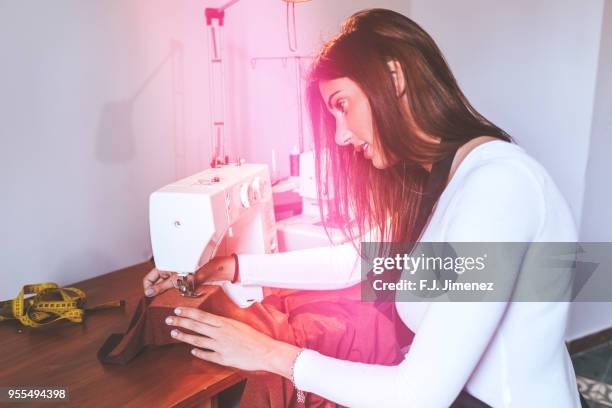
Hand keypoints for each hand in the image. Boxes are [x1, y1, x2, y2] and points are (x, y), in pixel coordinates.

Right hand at [143, 256, 235, 296]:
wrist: (206, 267)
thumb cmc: (190, 269)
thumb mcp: (174, 280)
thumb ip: (160, 287)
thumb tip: (148, 293)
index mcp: (161, 268)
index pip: (147, 280)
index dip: (148, 288)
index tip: (151, 297)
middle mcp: (165, 271)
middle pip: (156, 283)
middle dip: (157, 292)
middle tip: (160, 300)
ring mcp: (172, 275)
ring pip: (164, 286)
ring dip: (166, 292)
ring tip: (170, 298)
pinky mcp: (179, 279)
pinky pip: (172, 286)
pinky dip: (173, 291)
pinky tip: (177, 296)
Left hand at [165, 307, 300, 376]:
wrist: (266, 351)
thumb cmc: (255, 337)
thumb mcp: (239, 324)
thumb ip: (225, 324)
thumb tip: (213, 322)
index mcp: (225, 323)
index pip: (202, 315)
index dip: (188, 313)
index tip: (177, 310)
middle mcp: (220, 333)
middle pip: (196, 326)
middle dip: (180, 322)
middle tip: (168, 320)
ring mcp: (220, 346)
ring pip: (197, 340)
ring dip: (184, 336)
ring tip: (174, 334)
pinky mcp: (222, 358)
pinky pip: (207, 355)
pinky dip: (198, 352)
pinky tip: (192, 350)